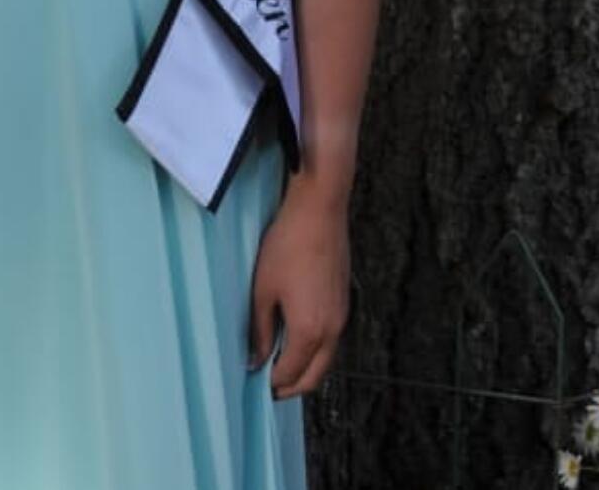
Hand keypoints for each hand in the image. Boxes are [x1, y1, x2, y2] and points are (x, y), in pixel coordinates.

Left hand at [249, 181, 349, 397]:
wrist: (319, 212)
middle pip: (315, 376)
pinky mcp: (344, 302)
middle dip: (292, 386)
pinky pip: (332, 340)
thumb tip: (254, 359)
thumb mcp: (263, 289)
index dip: (272, 383)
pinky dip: (316, 351)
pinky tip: (298, 339)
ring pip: (326, 359)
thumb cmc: (287, 246)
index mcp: (310, 331)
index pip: (291, 373)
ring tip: (280, 363)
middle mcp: (332, 331)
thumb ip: (259, 330)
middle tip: (270, 386)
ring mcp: (342, 317)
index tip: (255, 385)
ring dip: (306, 369)